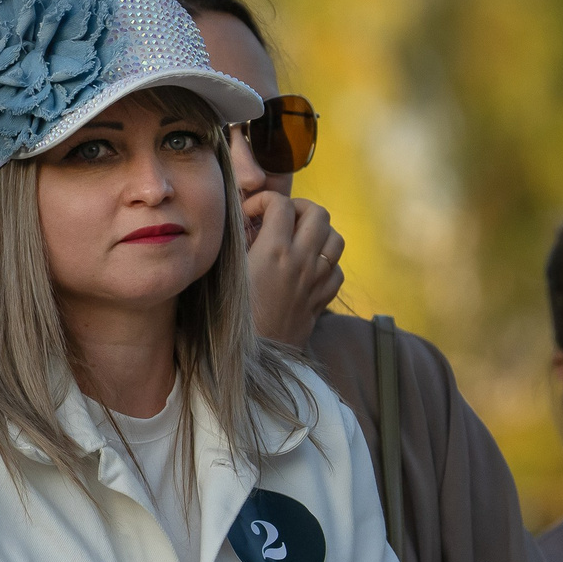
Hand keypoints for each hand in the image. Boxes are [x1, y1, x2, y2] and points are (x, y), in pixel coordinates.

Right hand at [241, 191, 343, 348]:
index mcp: (273, 250)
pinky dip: (326, 263)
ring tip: (298, 239)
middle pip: (317, 213)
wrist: (251, 360)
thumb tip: (242, 229)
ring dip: (318, 233)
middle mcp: (301, 261)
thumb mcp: (225, 275)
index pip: (280, 204)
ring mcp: (315, 280)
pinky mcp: (321, 300)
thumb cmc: (229, 318)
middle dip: (298, 208)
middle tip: (280, 219)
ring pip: (335, 238)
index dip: (263, 201)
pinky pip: (337, 269)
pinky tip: (307, 268)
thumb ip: (235, 246)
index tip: (250, 214)